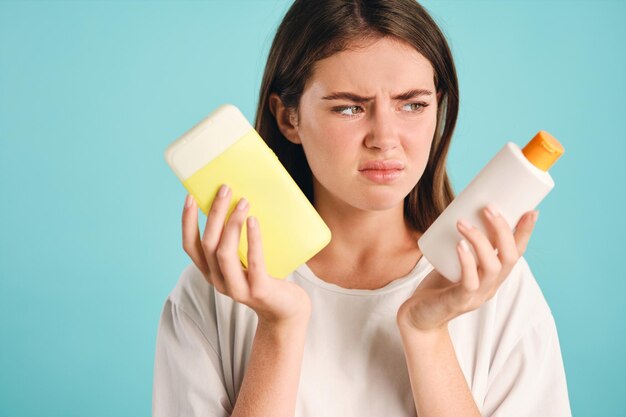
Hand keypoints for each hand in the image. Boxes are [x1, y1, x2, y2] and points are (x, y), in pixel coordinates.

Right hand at [182, 185, 311, 326]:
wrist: (287, 311)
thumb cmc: (265, 278)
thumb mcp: (244, 261)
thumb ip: (236, 242)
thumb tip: (238, 202)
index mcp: (211, 273)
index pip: (190, 247)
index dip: (187, 222)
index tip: (191, 197)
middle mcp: (219, 282)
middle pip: (208, 244)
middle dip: (215, 214)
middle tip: (225, 189)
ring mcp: (237, 289)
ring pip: (224, 253)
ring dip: (232, 224)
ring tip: (243, 202)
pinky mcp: (258, 291)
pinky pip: (253, 262)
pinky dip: (252, 239)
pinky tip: (253, 221)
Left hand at [397, 205, 538, 333]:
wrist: (419, 318)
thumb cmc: (437, 286)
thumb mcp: (454, 262)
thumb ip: (461, 243)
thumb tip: (461, 209)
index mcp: (494, 275)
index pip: (517, 252)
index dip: (525, 233)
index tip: (531, 210)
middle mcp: (491, 286)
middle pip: (510, 257)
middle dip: (503, 230)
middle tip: (488, 207)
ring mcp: (477, 295)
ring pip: (492, 267)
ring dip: (480, 241)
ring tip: (463, 222)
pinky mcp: (459, 301)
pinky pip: (469, 282)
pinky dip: (467, 261)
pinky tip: (460, 245)